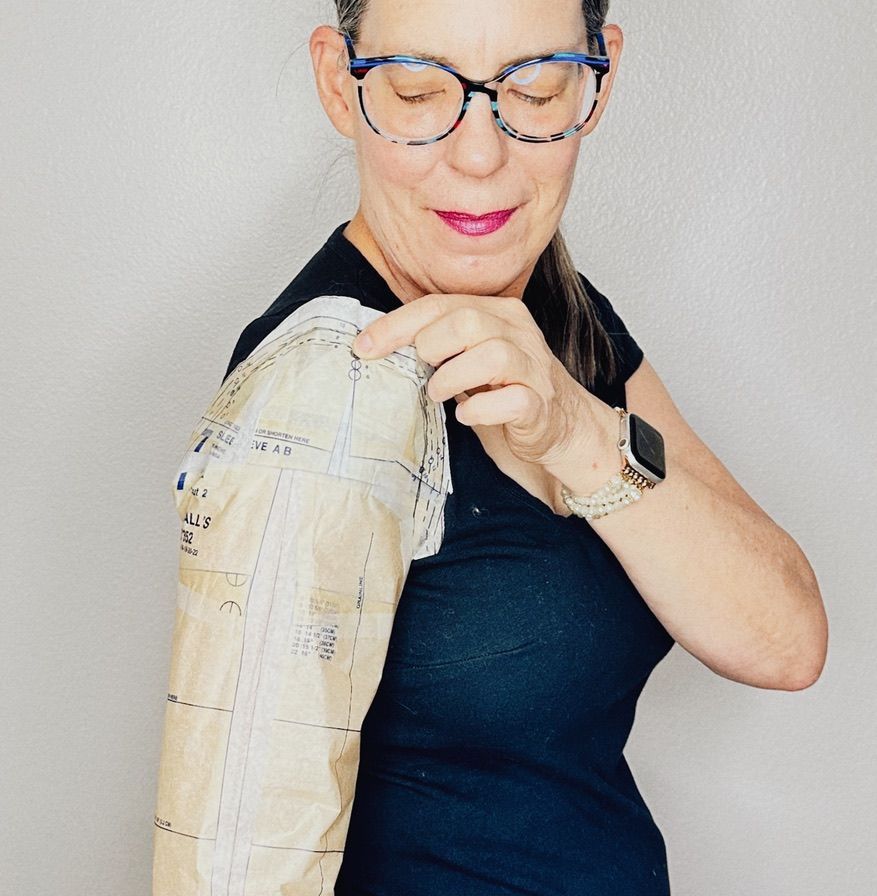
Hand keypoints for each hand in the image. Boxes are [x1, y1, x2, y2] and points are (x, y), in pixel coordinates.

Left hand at [351, 293, 594, 467]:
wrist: (561, 427)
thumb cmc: (505, 391)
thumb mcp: (470, 358)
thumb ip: (440, 343)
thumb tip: (378, 343)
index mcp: (499, 313)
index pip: (441, 305)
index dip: (397, 325)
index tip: (364, 346)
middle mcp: (519, 333)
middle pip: (467, 321)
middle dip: (430, 346)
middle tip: (422, 370)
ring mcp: (533, 367)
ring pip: (490, 355)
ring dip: (452, 378)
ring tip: (440, 394)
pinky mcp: (540, 404)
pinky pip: (510, 400)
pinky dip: (479, 410)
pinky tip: (467, 416)